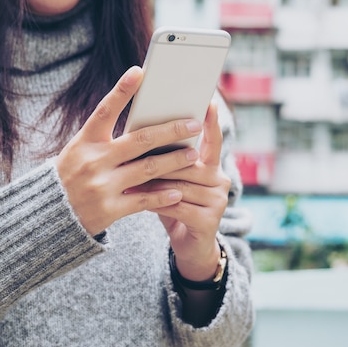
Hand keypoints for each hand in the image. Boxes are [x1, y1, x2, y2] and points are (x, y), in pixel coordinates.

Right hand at [55, 66, 203, 235]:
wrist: (51, 214)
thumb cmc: (73, 174)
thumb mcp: (81, 149)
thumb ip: (107, 137)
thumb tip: (146, 120)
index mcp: (86, 141)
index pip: (105, 110)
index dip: (122, 90)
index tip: (140, 72)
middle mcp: (94, 160)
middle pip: (140, 140)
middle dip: (171, 131)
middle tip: (194, 124)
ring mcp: (102, 185)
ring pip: (148, 169)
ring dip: (174, 161)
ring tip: (193, 155)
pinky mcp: (109, 209)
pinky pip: (143, 200)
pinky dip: (163, 196)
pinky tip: (178, 191)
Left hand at [135, 103, 230, 280]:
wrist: (189, 246)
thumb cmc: (174, 204)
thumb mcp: (172, 180)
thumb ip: (166, 160)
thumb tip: (142, 133)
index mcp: (212, 165)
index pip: (213, 138)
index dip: (211, 121)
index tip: (207, 101)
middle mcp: (220, 180)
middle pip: (188, 162)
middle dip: (160, 159)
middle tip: (134, 150)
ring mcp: (218, 201)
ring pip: (179, 185)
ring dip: (152, 183)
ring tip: (127, 178)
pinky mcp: (209, 221)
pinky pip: (177, 207)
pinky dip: (154, 203)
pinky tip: (136, 201)